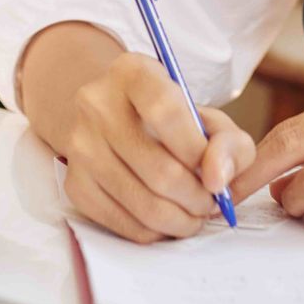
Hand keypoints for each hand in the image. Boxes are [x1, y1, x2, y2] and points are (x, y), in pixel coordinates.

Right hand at [60, 52, 255, 243]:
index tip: (213, 172)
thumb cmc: (171, 121)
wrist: (114, 121)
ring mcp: (80, 145)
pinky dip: (153, 231)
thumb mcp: (207, 117)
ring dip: (180, 221)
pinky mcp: (74, 182)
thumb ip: (229, 143)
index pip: (167, 113)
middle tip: (209, 204)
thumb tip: (219, 180)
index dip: (198, 152)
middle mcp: (96, 103)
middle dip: (197, 198)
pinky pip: (122, 223)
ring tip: (194, 215)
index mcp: (132, 72)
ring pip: (142, 203)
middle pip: (159, 169)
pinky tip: (166, 219)